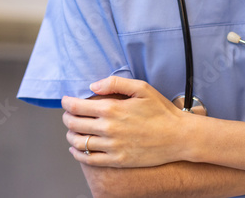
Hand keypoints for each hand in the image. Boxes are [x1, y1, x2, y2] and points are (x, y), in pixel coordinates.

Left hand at [62, 76, 189, 167]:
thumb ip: (115, 83)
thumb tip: (92, 86)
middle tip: (68, 114)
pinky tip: (77, 148)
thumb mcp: (141, 88)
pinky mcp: (117, 161)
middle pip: (73, 124)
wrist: (178, 137)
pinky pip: (89, 159)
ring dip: (70, 135)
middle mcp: (109, 129)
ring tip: (72, 130)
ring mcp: (112, 147)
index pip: (76, 107)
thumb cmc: (161, 111)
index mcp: (112, 108)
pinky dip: (78, 153)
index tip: (66, 101)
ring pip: (78, 142)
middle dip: (67, 117)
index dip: (66, 103)